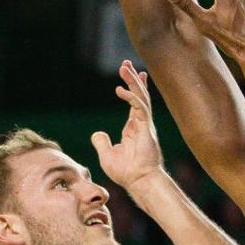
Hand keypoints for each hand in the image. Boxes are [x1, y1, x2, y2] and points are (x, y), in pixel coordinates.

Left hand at [91, 62, 164, 193]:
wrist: (138, 181)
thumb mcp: (107, 155)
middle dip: (133, 78)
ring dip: (133, 81)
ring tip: (125, 67)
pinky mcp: (146, 128)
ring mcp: (145, 124)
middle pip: (139, 95)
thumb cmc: (126, 172)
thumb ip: (102, 142)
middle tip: (126, 63)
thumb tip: (97, 134)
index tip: (130, 73)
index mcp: (133, 128)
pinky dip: (130, 97)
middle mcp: (141, 123)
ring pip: (141, 96)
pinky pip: (139, 107)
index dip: (133, 87)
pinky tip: (120, 89)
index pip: (135, 102)